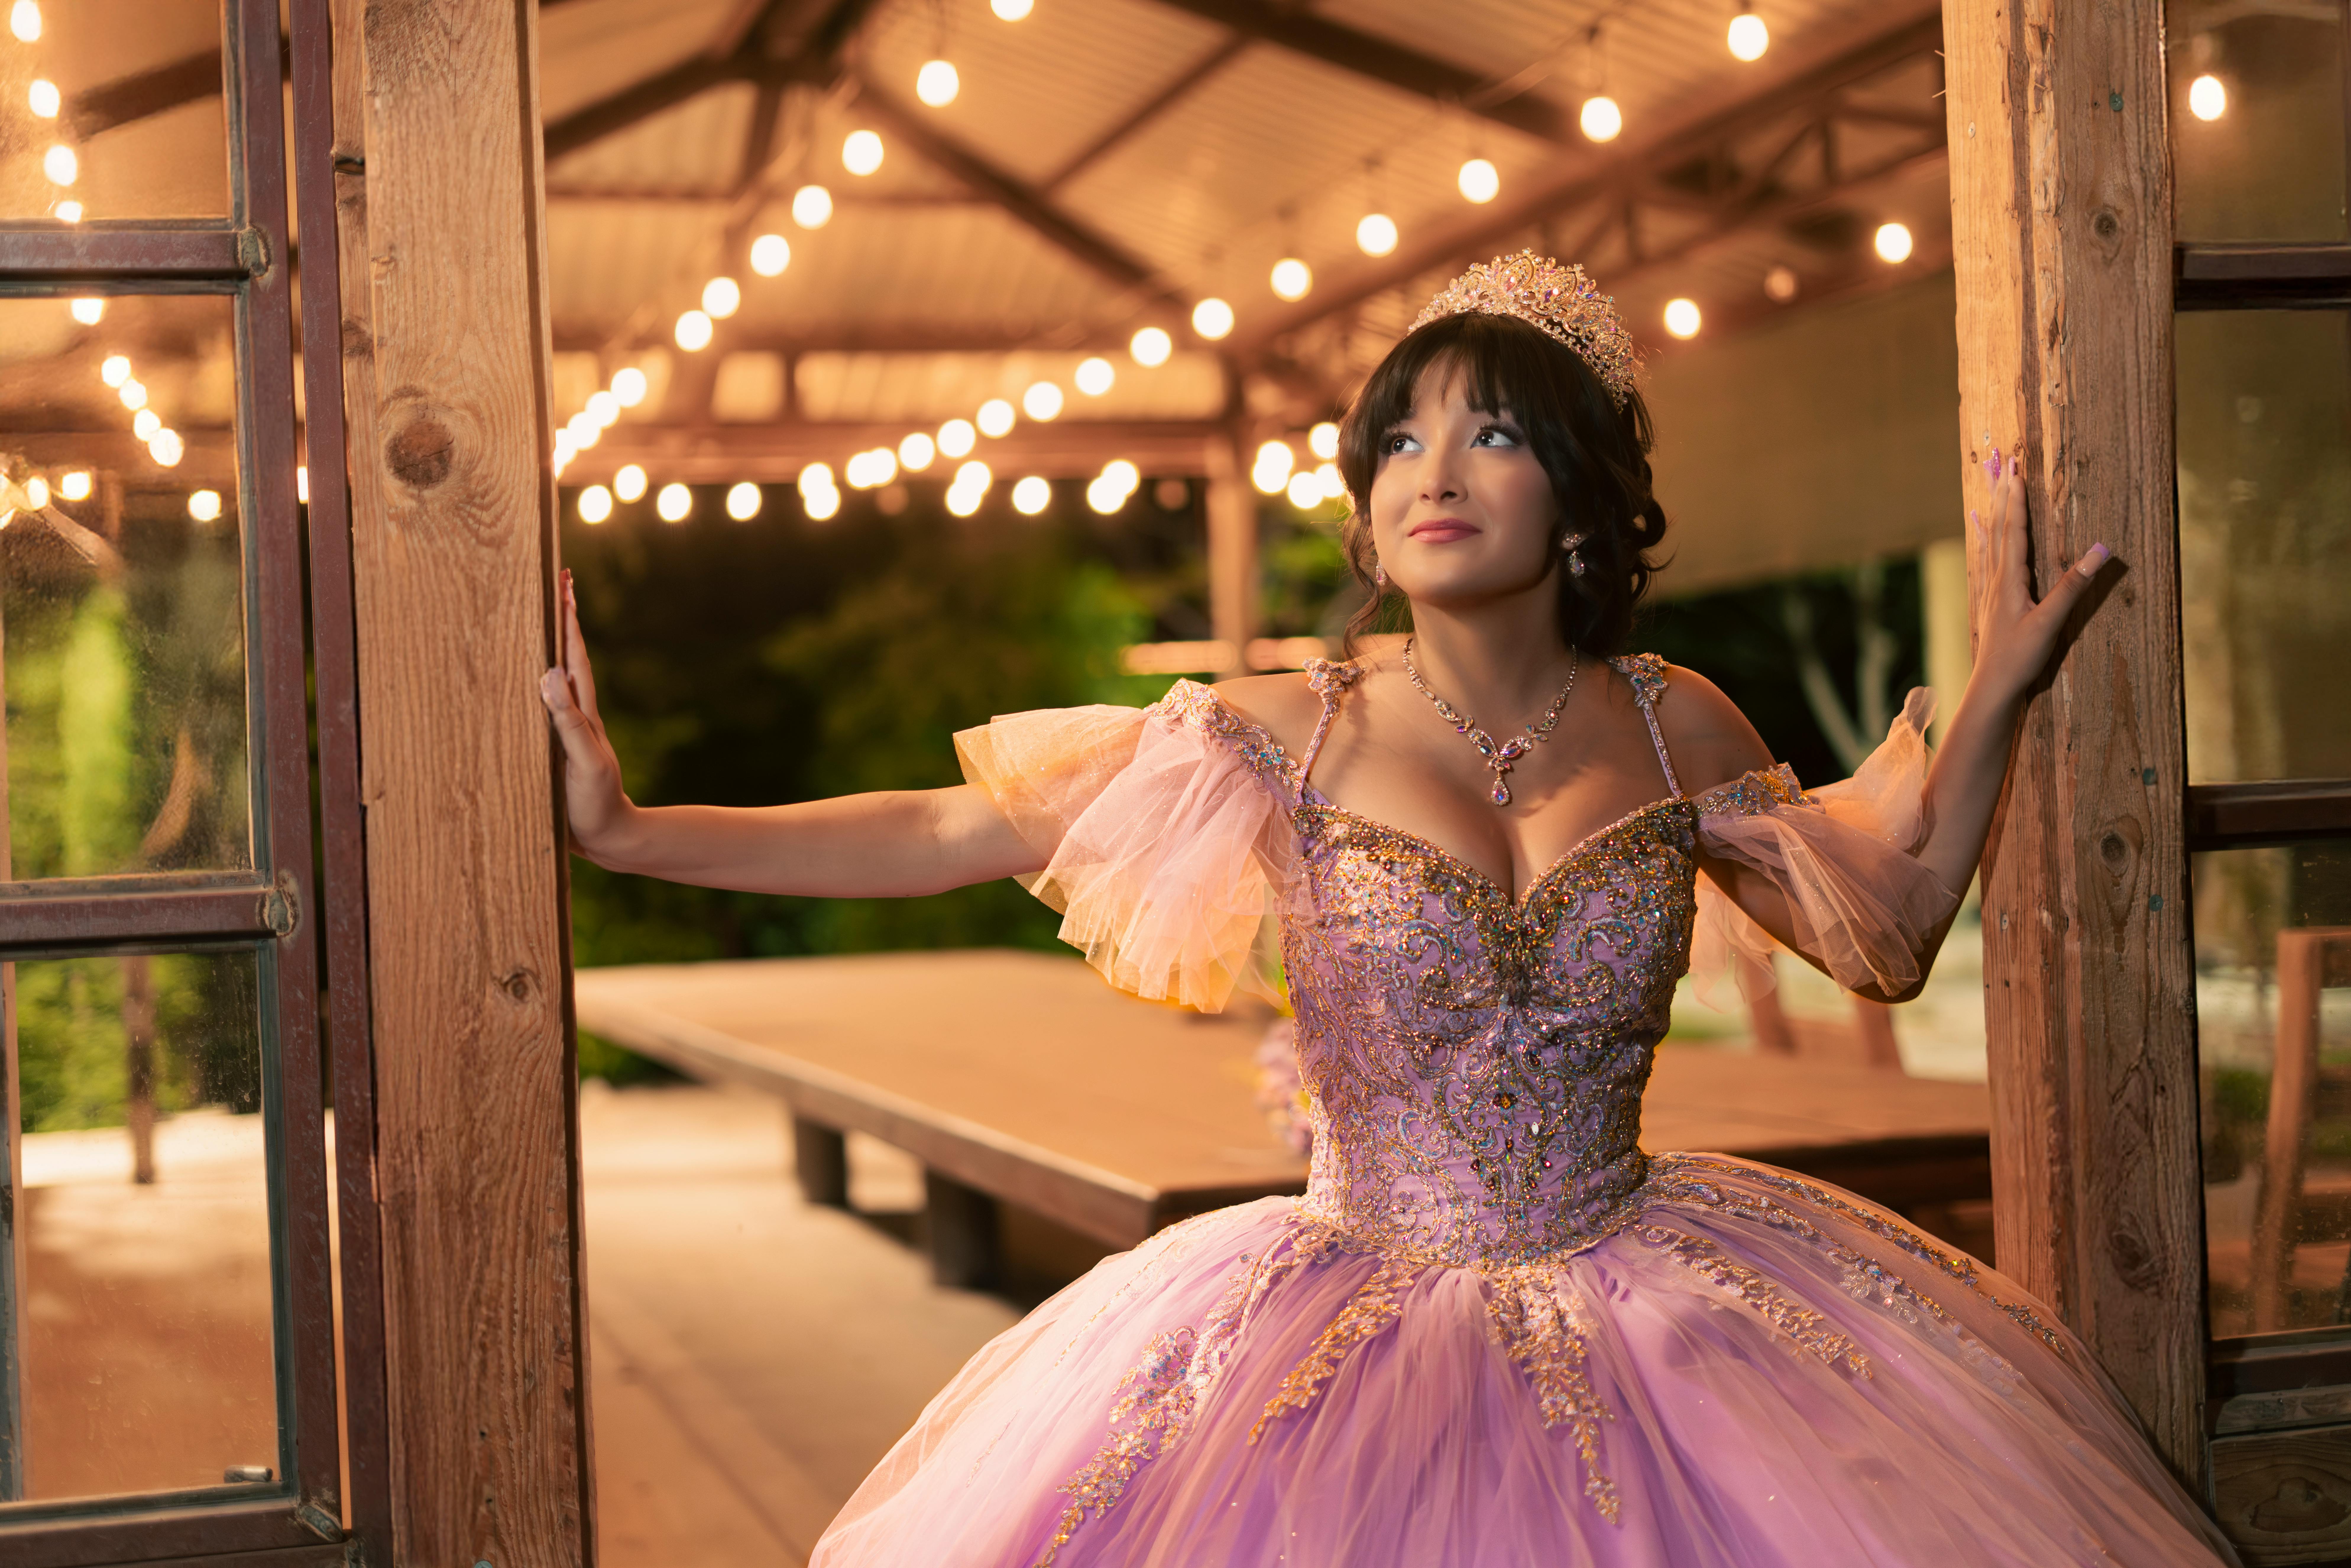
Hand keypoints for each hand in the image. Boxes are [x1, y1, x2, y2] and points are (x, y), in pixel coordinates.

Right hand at [540, 569, 635, 861]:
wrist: (610, 840)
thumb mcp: (585, 762)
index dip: (569, 621)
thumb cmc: (598, 803)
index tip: (565, 584)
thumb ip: (569, 721)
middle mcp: (574, 716)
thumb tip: (551, 672)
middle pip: (565, 659)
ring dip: (544, 649)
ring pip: (552, 680)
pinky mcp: (552, 750)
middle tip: (554, 584)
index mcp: (584, 713)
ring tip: (531, 619)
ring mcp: (564, 731)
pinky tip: (520, 682)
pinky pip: (539, 707)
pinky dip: (531, 687)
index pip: (574, 657)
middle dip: (559, 622)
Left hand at [1966, 445, 2110, 705]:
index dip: (2016, 499)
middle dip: (2004, 494)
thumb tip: (2099, 551)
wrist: (1992, 686)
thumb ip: (2073, 586)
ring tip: (1993, 485)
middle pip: (2000, 528)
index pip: (2014, 530)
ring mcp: (1990, 589)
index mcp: (2010, 580)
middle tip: (2004, 463)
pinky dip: (1985, 537)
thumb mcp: (2050, 622)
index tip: (2016, 470)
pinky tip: (1980, 529)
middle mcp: (1995, 579)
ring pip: (1991, 539)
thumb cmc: (2020, 657)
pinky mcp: (1990, 600)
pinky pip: (1986, 558)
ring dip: (1996, 510)